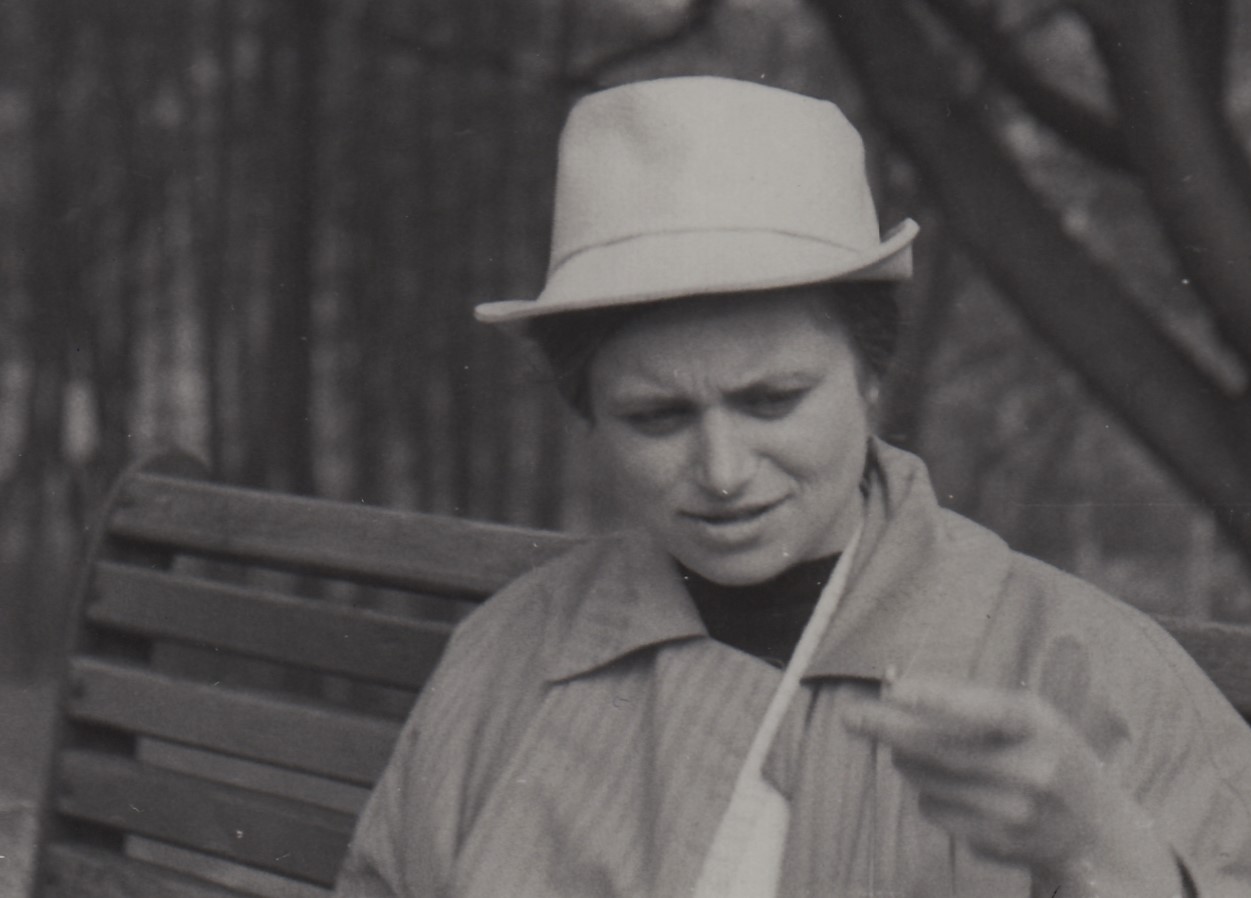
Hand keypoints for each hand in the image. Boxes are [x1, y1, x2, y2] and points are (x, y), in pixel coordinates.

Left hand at [843, 677, 1182, 896]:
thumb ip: (969, 702)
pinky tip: (954, 788)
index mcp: (1039, 727)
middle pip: (940, 749)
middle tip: (850, 716)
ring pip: (928, 781)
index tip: (895, 689)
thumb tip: (895, 691)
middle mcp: (1030, 770)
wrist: (1096, 833)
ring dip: (907, 761)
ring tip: (913, 750)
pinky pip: (935, 810)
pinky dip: (930, 794)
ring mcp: (1012, 813)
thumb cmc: (1048, 754)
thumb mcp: (1028, 717)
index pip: (986, 709)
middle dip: (888, 729)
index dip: (938, 699)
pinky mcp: (995, 842)